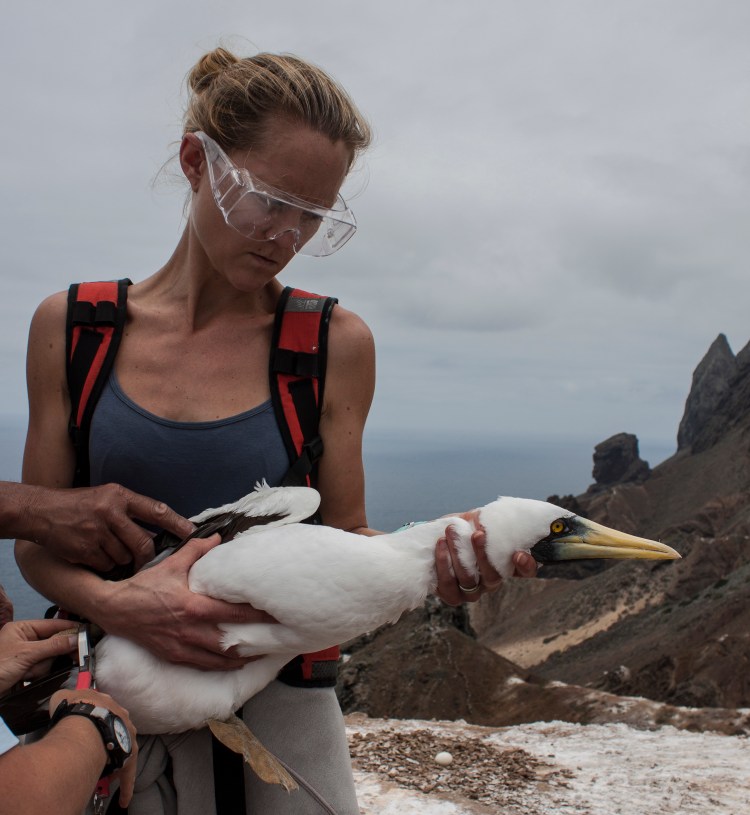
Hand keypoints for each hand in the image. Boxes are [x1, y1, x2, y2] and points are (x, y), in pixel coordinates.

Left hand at [0, 618, 77, 692]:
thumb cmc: (0, 667)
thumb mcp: (26, 654)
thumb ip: (53, 645)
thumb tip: (77, 638)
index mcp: (22, 628)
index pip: (52, 624)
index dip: (69, 628)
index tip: (87, 631)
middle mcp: (25, 639)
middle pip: (52, 641)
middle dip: (52, 652)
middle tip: (73, 655)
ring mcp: (25, 655)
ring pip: (48, 657)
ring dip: (40, 667)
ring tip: (27, 673)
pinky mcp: (26, 669)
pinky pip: (42, 668)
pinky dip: (37, 673)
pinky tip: (27, 677)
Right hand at [19, 483, 194, 571]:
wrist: (41, 511)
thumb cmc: (79, 505)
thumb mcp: (107, 497)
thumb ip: (131, 512)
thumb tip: (159, 533)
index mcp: (120, 496)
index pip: (156, 510)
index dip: (177, 523)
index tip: (193, 533)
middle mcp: (110, 512)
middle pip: (143, 544)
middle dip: (147, 556)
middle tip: (146, 561)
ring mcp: (97, 531)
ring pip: (125, 557)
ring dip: (122, 559)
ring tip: (108, 548)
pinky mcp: (84, 549)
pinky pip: (107, 564)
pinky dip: (105, 564)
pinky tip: (95, 554)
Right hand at [49, 687, 138, 807]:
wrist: (85, 721)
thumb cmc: (73, 709)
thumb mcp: (62, 697)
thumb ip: (65, 699)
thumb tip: (62, 701)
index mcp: (106, 701)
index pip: (103, 710)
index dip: (94, 720)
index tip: (89, 728)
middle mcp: (121, 714)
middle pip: (115, 729)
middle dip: (105, 741)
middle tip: (95, 754)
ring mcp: (127, 732)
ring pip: (122, 749)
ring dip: (114, 760)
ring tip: (104, 774)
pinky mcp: (129, 750)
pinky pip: (128, 770)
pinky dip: (126, 785)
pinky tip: (124, 798)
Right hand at [99, 534, 275, 670]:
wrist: (114, 609)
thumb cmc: (143, 586)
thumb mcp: (171, 564)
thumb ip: (196, 550)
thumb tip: (218, 537)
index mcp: (193, 607)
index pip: (232, 613)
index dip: (256, 616)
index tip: (274, 614)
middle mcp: (190, 631)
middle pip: (231, 641)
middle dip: (255, 642)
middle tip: (277, 639)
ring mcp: (182, 647)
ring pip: (219, 660)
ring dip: (242, 658)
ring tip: (262, 654)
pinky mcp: (174, 656)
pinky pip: (203, 665)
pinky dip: (222, 665)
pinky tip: (235, 663)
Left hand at [434, 512, 537, 605]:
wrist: (439, 537)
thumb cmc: (463, 527)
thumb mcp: (479, 519)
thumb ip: (488, 518)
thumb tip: (492, 514)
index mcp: (505, 564)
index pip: (526, 571)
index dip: (526, 566)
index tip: (518, 554)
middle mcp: (491, 581)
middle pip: (493, 576)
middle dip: (482, 554)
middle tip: (477, 533)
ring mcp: (472, 591)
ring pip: (468, 580)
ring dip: (458, 555)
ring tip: (450, 532)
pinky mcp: (451, 594)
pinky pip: (447, 586)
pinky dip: (443, 564)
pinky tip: (440, 545)